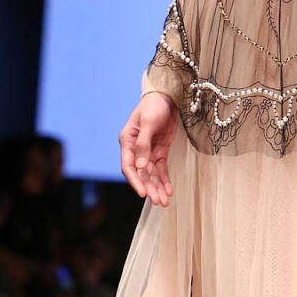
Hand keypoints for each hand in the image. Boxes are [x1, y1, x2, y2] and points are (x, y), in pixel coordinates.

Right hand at [120, 91, 179, 205]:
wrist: (168, 95)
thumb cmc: (154, 105)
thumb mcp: (148, 123)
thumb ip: (143, 144)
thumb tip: (141, 166)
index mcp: (127, 141)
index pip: (129, 166)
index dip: (135, 181)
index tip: (143, 193)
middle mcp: (136, 149)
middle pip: (141, 173)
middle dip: (149, 188)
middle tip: (158, 201)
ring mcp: (148, 151)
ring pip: (151, 174)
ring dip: (157, 187)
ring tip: (164, 202)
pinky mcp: (160, 150)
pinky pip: (161, 169)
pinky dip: (164, 180)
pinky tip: (169, 191)